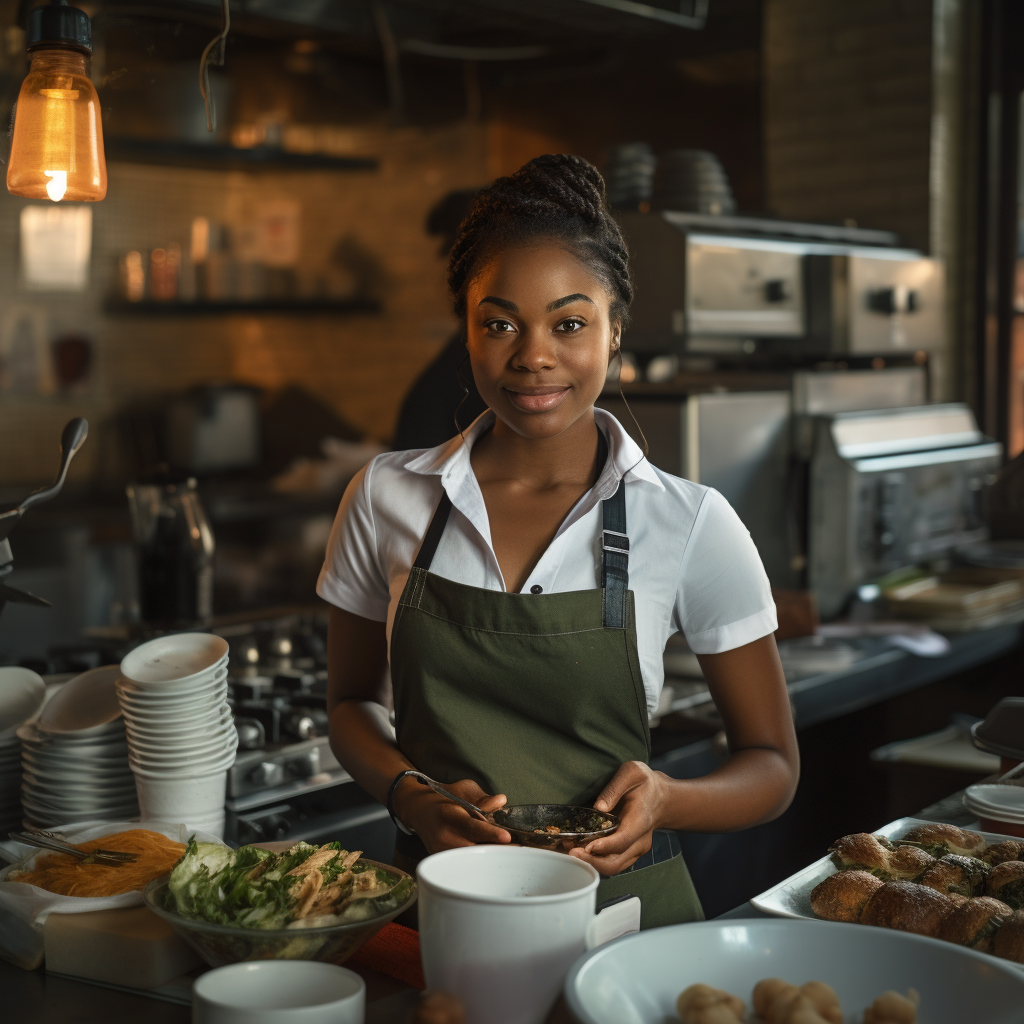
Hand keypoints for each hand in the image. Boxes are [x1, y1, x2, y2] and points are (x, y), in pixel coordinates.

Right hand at [393, 776, 510, 853]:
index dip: (490, 833)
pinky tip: (489, 854)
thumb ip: (483, 797)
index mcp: (448, 815)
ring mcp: (441, 852)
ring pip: (472, 860)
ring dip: (489, 855)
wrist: (421, 811)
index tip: (506, 837)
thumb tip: (501, 801)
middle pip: (475, 848)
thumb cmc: (446, 797)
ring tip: (506, 851)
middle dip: (496, 848)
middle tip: (518, 847)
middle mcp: (443, 837)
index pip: (471, 827)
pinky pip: (466, 864)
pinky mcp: (443, 862)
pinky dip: (479, 860)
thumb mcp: (464, 789)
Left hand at [569, 761, 668, 875]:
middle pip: (616, 862)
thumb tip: (598, 807)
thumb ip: (614, 788)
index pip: (622, 840)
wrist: (662, 798)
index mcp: (640, 821)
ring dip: (590, 863)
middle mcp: (639, 841)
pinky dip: (594, 860)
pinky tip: (578, 850)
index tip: (587, 846)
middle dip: (592, 861)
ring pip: (613, 867)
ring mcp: (634, 849)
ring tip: (569, 851)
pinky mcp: (628, 852)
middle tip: (570, 852)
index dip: (604, 846)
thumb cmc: (645, 783)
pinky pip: (611, 862)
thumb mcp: (632, 773)